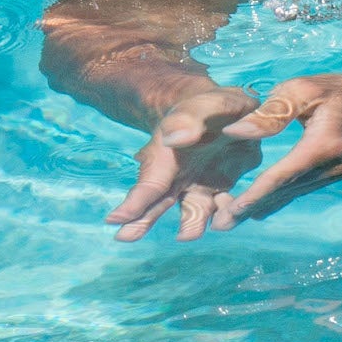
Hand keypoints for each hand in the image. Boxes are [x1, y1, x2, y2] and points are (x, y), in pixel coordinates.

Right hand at [109, 84, 262, 242]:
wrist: (226, 113)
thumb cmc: (208, 106)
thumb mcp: (205, 104)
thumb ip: (190, 119)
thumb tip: (175, 138)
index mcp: (167, 155)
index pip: (149, 182)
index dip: (134, 201)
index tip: (114, 219)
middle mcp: (178, 177)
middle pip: (158, 203)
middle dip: (143, 221)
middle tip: (124, 238)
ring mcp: (200, 186)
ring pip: (193, 212)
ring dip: (191, 225)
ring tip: (187, 235)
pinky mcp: (222, 191)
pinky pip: (224, 209)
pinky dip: (226, 217)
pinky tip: (224, 221)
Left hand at [219, 73, 341, 222]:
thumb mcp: (310, 89)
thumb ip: (274, 110)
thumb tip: (237, 131)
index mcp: (319, 148)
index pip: (279, 177)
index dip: (253, 196)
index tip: (229, 211)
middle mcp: (325, 170)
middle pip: (281, 195)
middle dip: (249, 210)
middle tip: (218, 224)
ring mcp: (331, 177)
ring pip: (290, 196)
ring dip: (261, 206)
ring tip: (231, 217)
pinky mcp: (332, 176)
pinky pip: (300, 191)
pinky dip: (277, 198)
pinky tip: (262, 202)